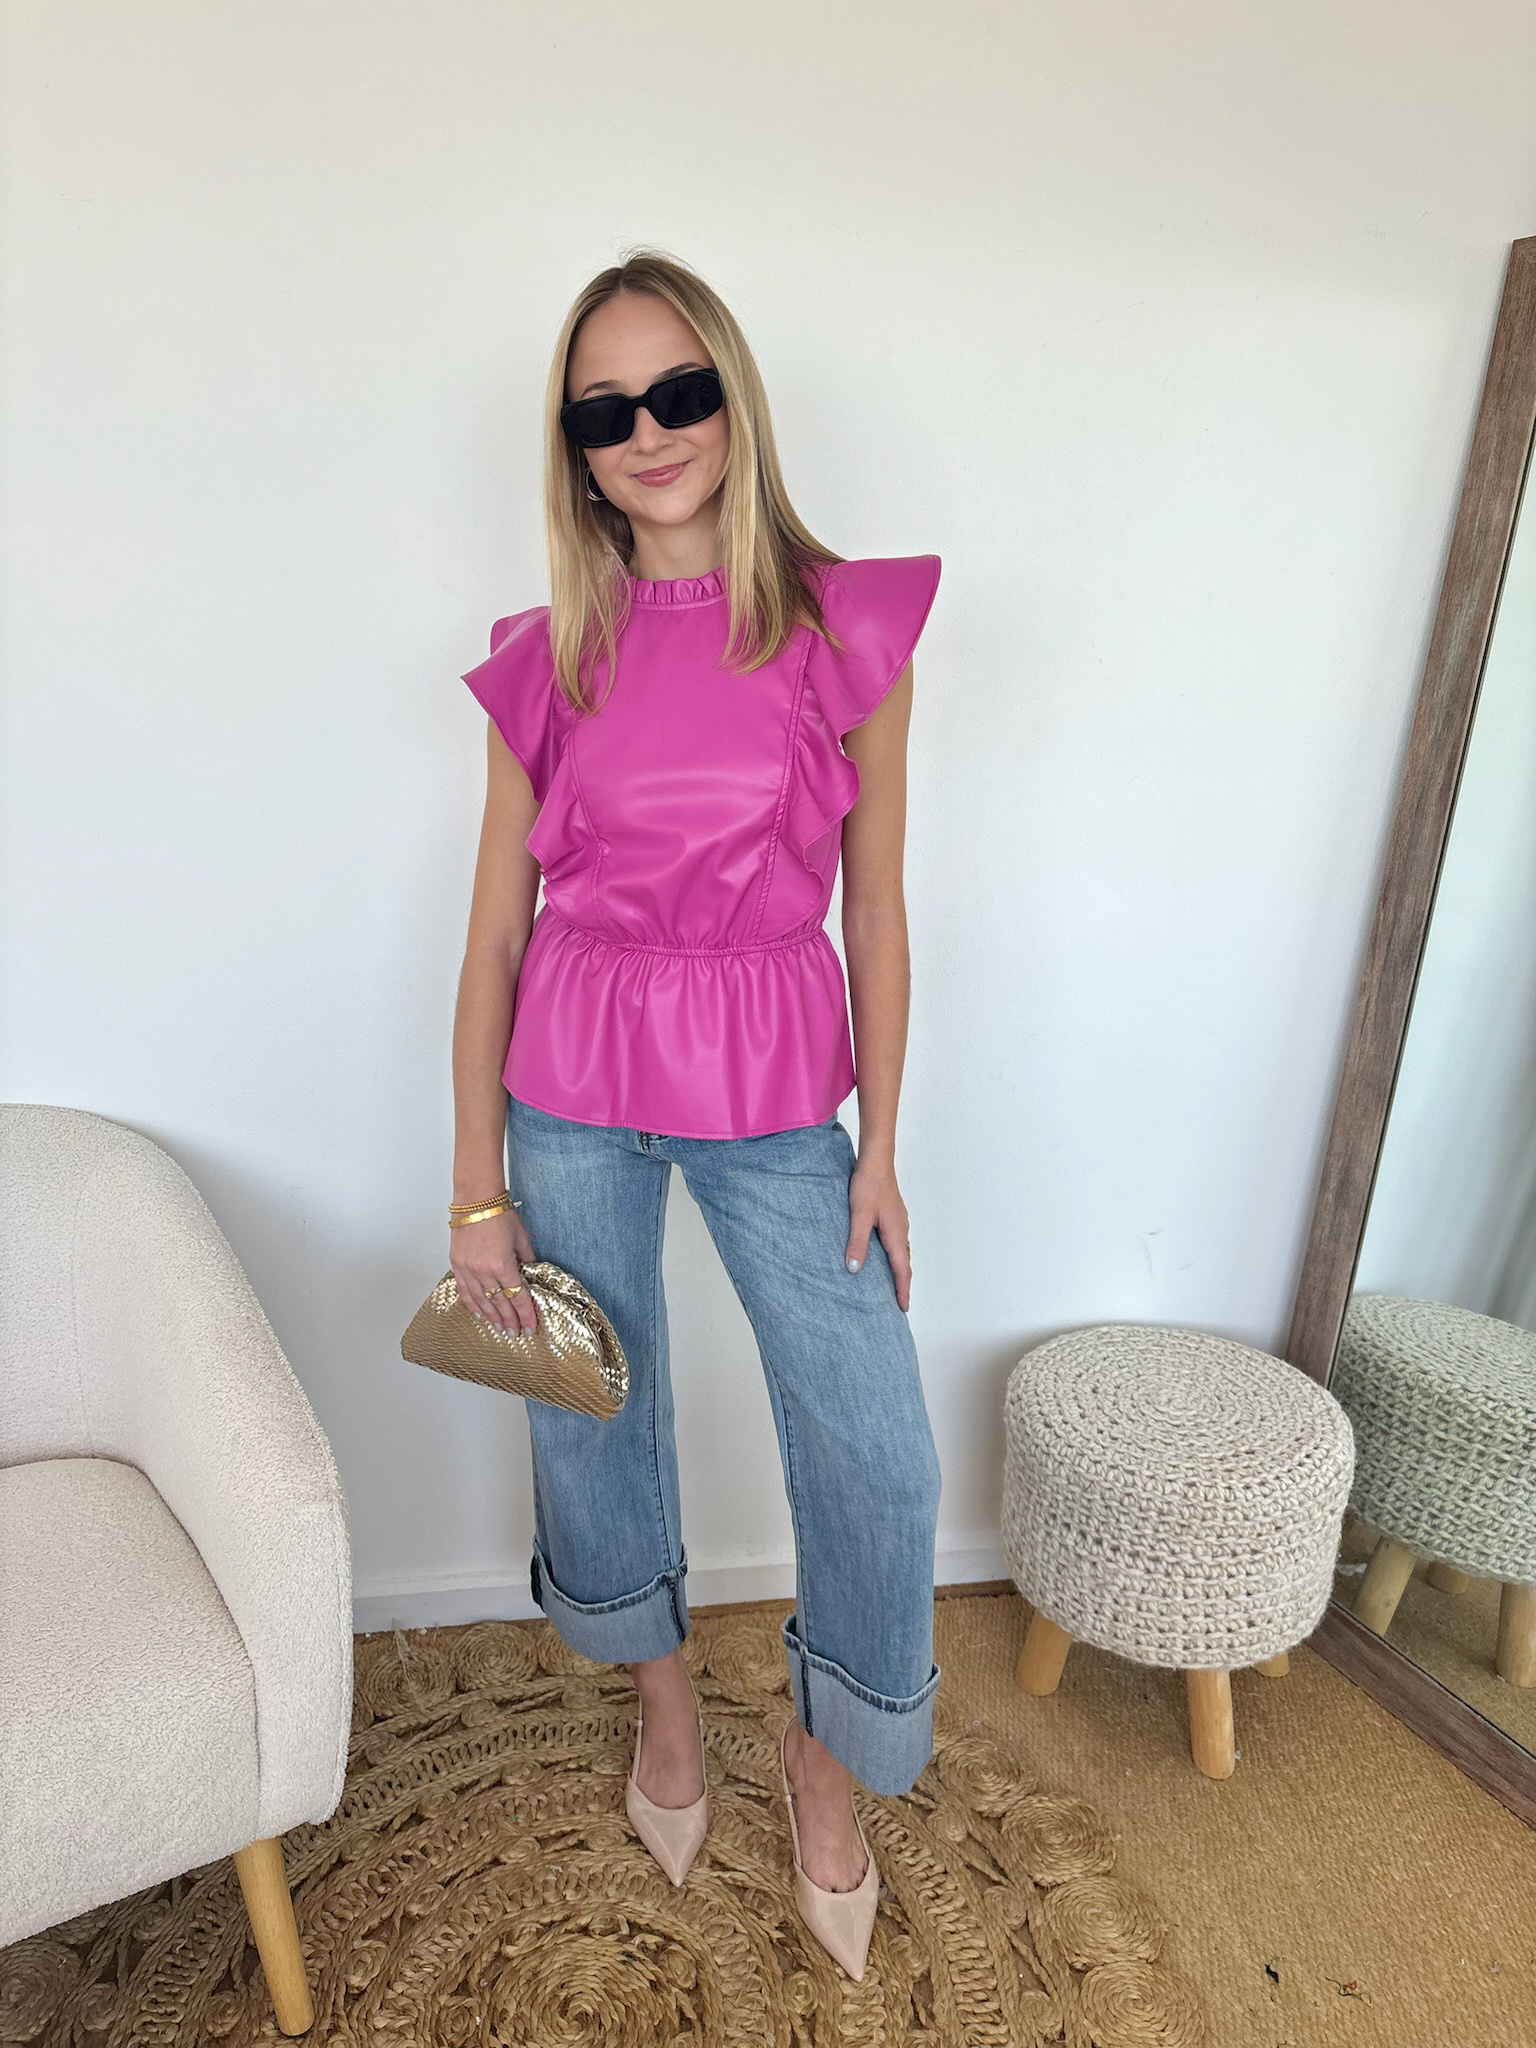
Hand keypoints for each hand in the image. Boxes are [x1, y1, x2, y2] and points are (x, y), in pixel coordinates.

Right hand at [450, 1205, 539, 1332]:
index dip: (526, 1314)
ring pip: (481, 1301)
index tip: (530, 1327)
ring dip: (492, 1316)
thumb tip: (530, 1275)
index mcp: (503, 1265)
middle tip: (516, 1333)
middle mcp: (483, 1271)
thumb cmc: (500, 1214)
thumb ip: (527, 1260)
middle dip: (510, 1320)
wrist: (476, 1200)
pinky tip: (479, 1314)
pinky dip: (472, 1304)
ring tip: (500, 1328)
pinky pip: (464, 1290)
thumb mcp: (522, 1239)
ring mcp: (468, 1269)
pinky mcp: (457, 1264)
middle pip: (500, 1303)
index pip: (517, 1297)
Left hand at [844, 1153, 912, 1311]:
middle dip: (903, 1284)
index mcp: (896, 1234)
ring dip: (899, 1269)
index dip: (903, 1290)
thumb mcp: (859, 1216)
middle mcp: (902, 1230)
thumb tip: (855, 1270)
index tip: (903, 1308)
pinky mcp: (894, 1215)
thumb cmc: (868, 1185)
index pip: (902, 1270)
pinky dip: (895, 1255)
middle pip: (905, 1263)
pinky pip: (898, 1241)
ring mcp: (900, 1222)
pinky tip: (884, 1254)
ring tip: (892, 1283)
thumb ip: (857, 1243)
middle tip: (899, 1302)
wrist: (876, 1160)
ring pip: (902, 1252)